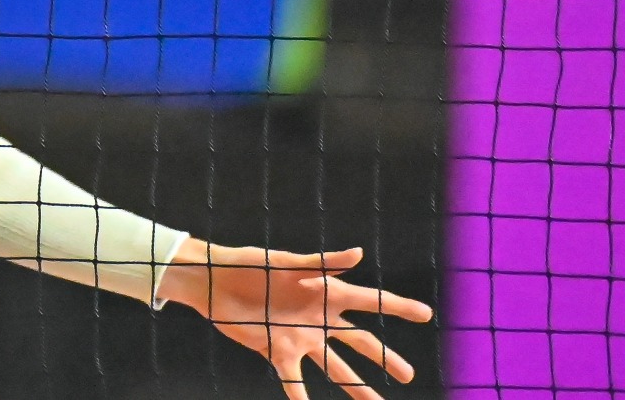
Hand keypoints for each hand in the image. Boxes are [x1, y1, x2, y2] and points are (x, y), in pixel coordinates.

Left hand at [156, 242, 432, 399]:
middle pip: (360, 342)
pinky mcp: (277, 350)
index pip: (370, 300)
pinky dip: (300, 397)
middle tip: (409, 376)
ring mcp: (300, 337)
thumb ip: (322, 262)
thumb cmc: (249, 263)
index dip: (398, 306)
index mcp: (325, 292)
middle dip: (385, 358)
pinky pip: (293, 380)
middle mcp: (318, 318)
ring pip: (336, 367)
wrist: (211, 280)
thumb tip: (358, 253)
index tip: (427, 313)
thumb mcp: (285, 261)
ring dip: (357, 387)